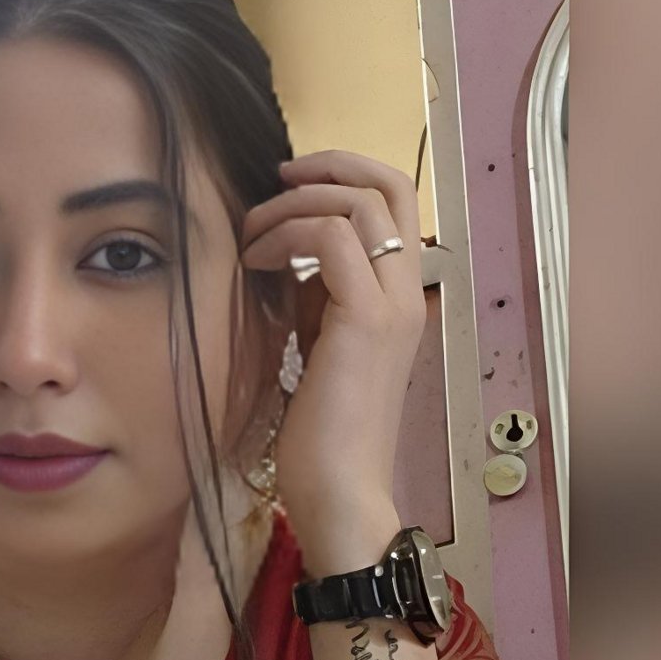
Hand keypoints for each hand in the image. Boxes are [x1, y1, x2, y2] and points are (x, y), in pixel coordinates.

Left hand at [240, 151, 424, 575]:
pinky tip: (256, 263)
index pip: (392, 203)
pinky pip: (333, 239)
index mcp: (402, 296)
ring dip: (293, 207)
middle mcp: (409, 292)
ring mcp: (393, 304)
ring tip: (251, 239)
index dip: (342, 177)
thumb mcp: (318, 348)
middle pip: (388, 186)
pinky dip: (288, 235)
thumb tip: (290, 257)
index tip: (287, 187)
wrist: (340, 492)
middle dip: (326, 167)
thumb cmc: (323, 435)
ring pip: (358, 204)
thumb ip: (316, 299)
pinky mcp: (367, 321)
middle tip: (271, 184)